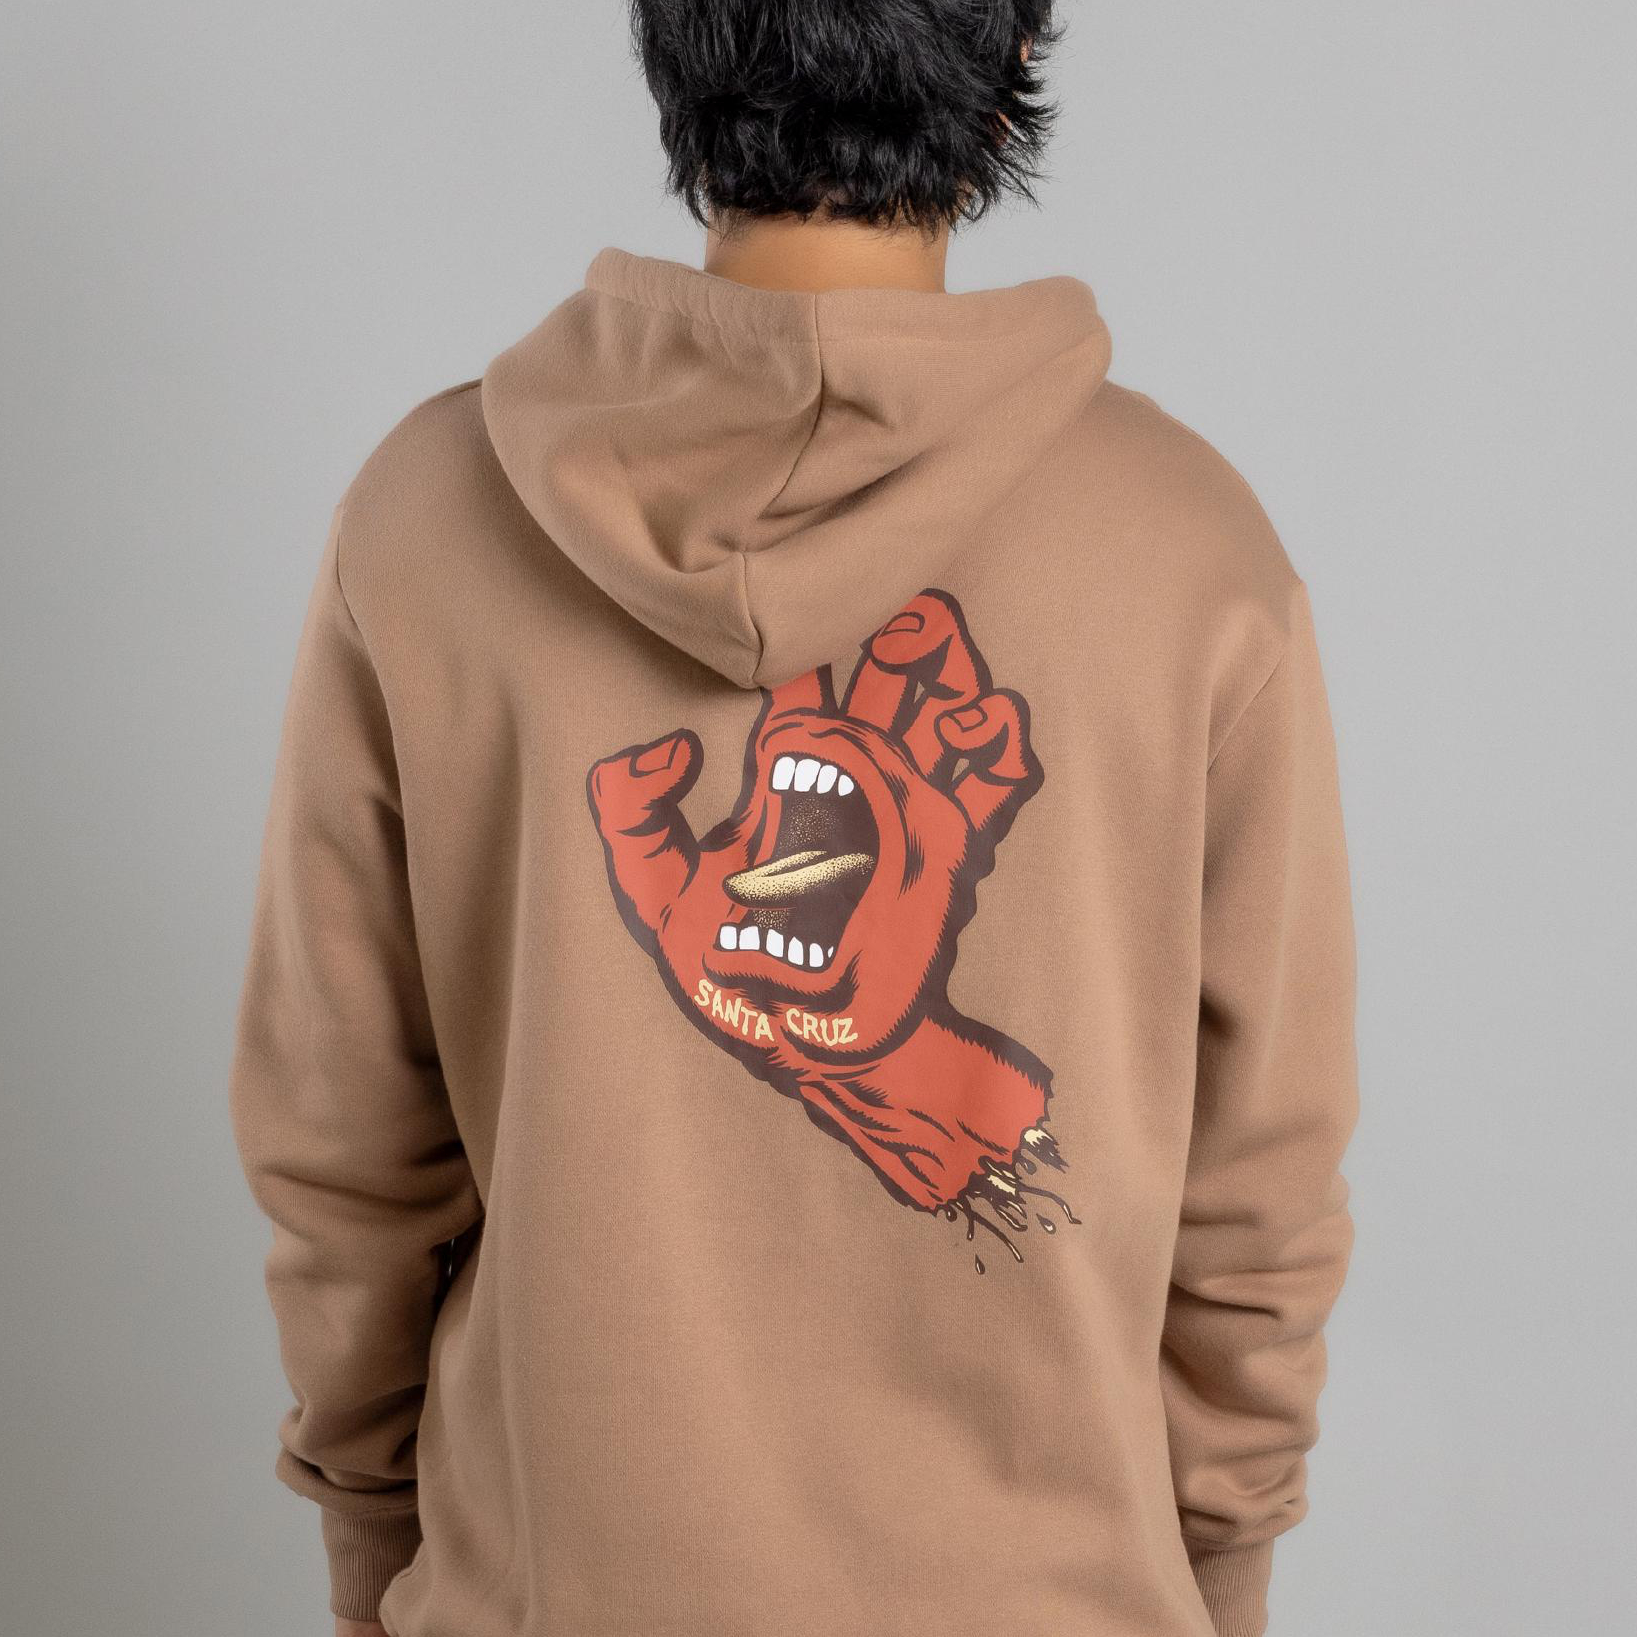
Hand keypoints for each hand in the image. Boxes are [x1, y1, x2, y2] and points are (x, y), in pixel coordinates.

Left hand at [589, 591, 1069, 1247]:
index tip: (809, 588)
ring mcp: (908, 808)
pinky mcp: (951, 851)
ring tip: (943, 660)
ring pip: (945, 712)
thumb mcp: (652, 894)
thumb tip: (670, 747)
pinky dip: (1005, 744)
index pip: (801, 675)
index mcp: (785, 772)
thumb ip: (631, 813)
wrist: (805, 1049)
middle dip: (902, 627)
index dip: (806, 628)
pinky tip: (989, 724)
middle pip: (888, 675)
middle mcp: (853, 778)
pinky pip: (995, 784)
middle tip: (908, 595)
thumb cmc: (725, 976)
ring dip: (956, 674)